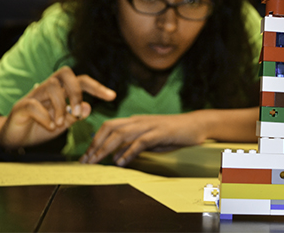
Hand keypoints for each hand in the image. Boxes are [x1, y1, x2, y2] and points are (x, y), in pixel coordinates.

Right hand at [0, 66, 115, 148]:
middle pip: (65, 74)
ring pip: (51, 87)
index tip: (113, 97)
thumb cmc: (40, 127)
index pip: (81, 81)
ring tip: (60, 123)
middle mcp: (48, 89)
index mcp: (61, 91)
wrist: (13, 137)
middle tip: (77, 111)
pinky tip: (50, 127)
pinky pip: (34, 105)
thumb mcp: (63, 123)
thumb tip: (88, 107)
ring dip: (60, 107)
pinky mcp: (20, 107)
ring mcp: (34, 96)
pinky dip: (44, 116)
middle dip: (76, 91)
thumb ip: (75, 115)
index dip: (97, 87)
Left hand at [79, 113, 206, 166]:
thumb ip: (134, 145)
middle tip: (86, 161)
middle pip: (110, 128)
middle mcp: (139, 120)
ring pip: (121, 134)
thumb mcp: (151, 139)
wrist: (197, 124)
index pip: (109, 126)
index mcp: (135, 121)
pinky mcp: (161, 132)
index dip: (95, 140)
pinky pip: (140, 141)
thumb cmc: (174, 133)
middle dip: (95, 145)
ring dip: (106, 149)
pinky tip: (121, 162)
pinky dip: (128, 152)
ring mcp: (150, 125)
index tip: (86, 156)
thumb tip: (117, 157)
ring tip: (97, 162)